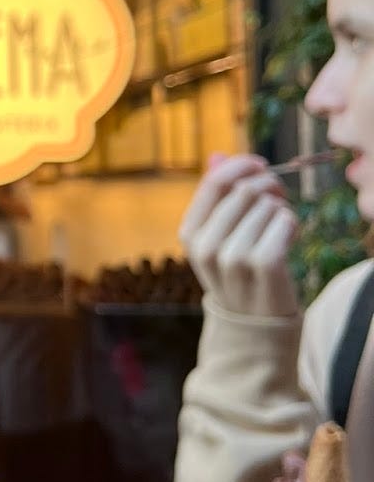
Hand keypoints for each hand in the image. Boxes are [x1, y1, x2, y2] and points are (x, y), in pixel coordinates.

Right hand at [178, 153, 298, 317]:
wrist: (252, 325)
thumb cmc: (239, 271)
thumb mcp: (219, 234)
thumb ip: (217, 196)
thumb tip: (218, 156)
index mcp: (189, 233)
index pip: (215, 181)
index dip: (243, 165)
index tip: (261, 165)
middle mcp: (206, 246)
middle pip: (245, 190)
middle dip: (269, 185)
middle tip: (279, 197)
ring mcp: (233, 259)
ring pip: (267, 206)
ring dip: (281, 209)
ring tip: (281, 227)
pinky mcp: (264, 267)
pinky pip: (283, 223)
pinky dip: (292, 224)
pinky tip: (290, 236)